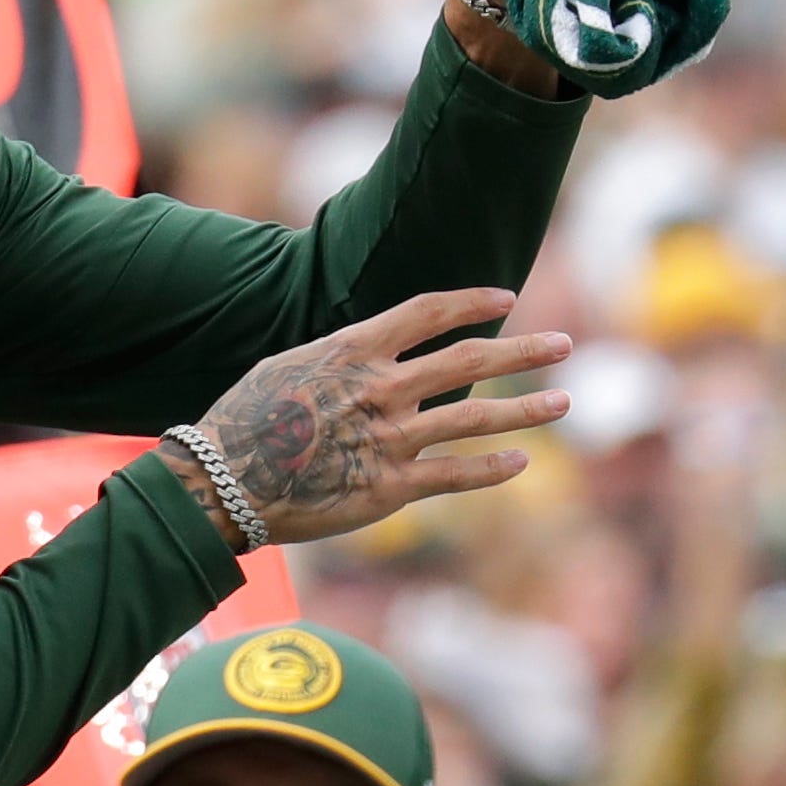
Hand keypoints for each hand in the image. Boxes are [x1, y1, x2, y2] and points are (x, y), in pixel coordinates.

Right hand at [168, 288, 569, 547]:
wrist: (222, 481)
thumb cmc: (245, 420)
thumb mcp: (288, 367)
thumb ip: (339, 358)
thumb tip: (371, 349)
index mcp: (353, 350)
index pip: (429, 312)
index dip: (473, 301)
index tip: (506, 298)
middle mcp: (380, 389)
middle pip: (470, 359)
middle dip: (524, 350)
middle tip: (563, 346)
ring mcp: (389, 438)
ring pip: (476, 416)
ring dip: (527, 408)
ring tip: (563, 401)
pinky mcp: (389, 487)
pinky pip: (456, 474)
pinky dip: (493, 467)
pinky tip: (521, 461)